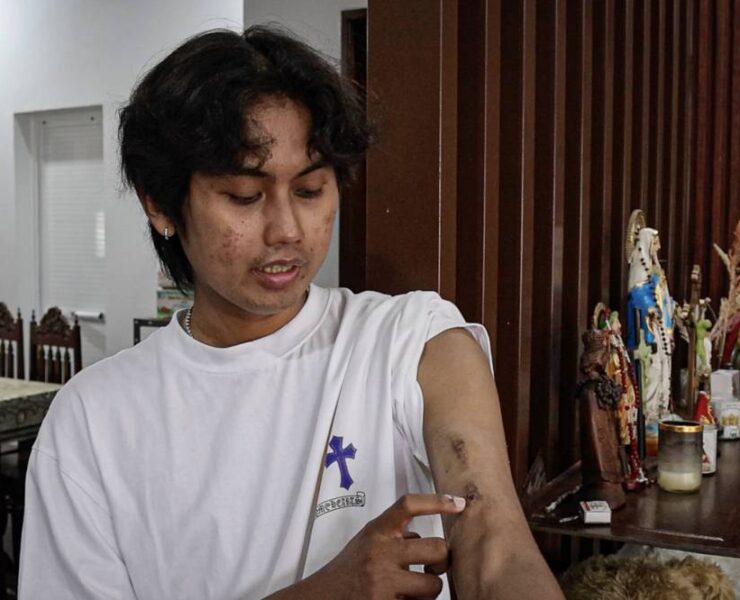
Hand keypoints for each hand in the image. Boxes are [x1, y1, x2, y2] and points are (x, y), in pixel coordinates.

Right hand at [269, 494, 465, 599]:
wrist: (321, 598)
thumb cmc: (349, 569)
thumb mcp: (367, 542)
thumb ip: (395, 537)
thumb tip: (431, 540)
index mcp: (376, 531)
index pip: (408, 505)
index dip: (437, 501)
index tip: (459, 503)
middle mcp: (381, 552)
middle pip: (437, 547)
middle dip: (442, 560)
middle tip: (434, 566)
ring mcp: (384, 582)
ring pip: (434, 584)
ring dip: (431, 589)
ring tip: (417, 591)